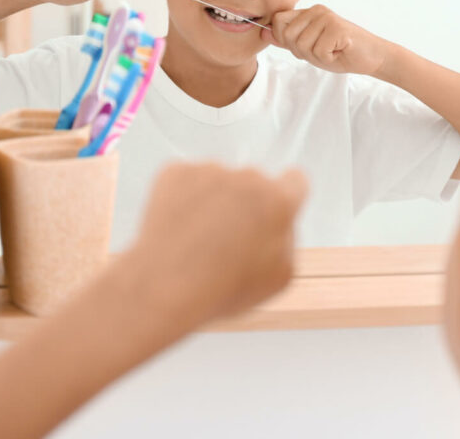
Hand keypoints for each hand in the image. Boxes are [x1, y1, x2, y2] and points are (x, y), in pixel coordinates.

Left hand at [126, 163, 307, 325]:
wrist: (164, 285)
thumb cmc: (220, 287)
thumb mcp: (280, 278)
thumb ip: (288, 241)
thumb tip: (280, 226)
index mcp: (279, 202)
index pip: (295, 181)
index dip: (285, 196)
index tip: (274, 207)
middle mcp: (247, 178)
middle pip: (253, 182)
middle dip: (245, 203)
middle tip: (229, 237)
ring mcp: (210, 172)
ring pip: (218, 180)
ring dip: (213, 200)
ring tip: (199, 240)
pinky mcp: (176, 172)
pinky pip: (187, 179)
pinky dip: (183, 197)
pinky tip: (180, 228)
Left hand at [263, 4, 390, 75]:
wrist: (372, 57)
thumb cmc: (341, 52)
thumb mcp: (309, 48)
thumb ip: (287, 40)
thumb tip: (263, 34)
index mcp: (308, 12)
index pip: (278, 21)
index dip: (285, 39)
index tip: (305, 46)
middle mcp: (316, 10)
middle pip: (288, 35)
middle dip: (302, 51)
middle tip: (323, 50)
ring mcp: (326, 17)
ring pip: (302, 45)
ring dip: (317, 56)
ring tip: (332, 51)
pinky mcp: (336, 27)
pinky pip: (318, 51)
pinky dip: (328, 59)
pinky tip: (340, 52)